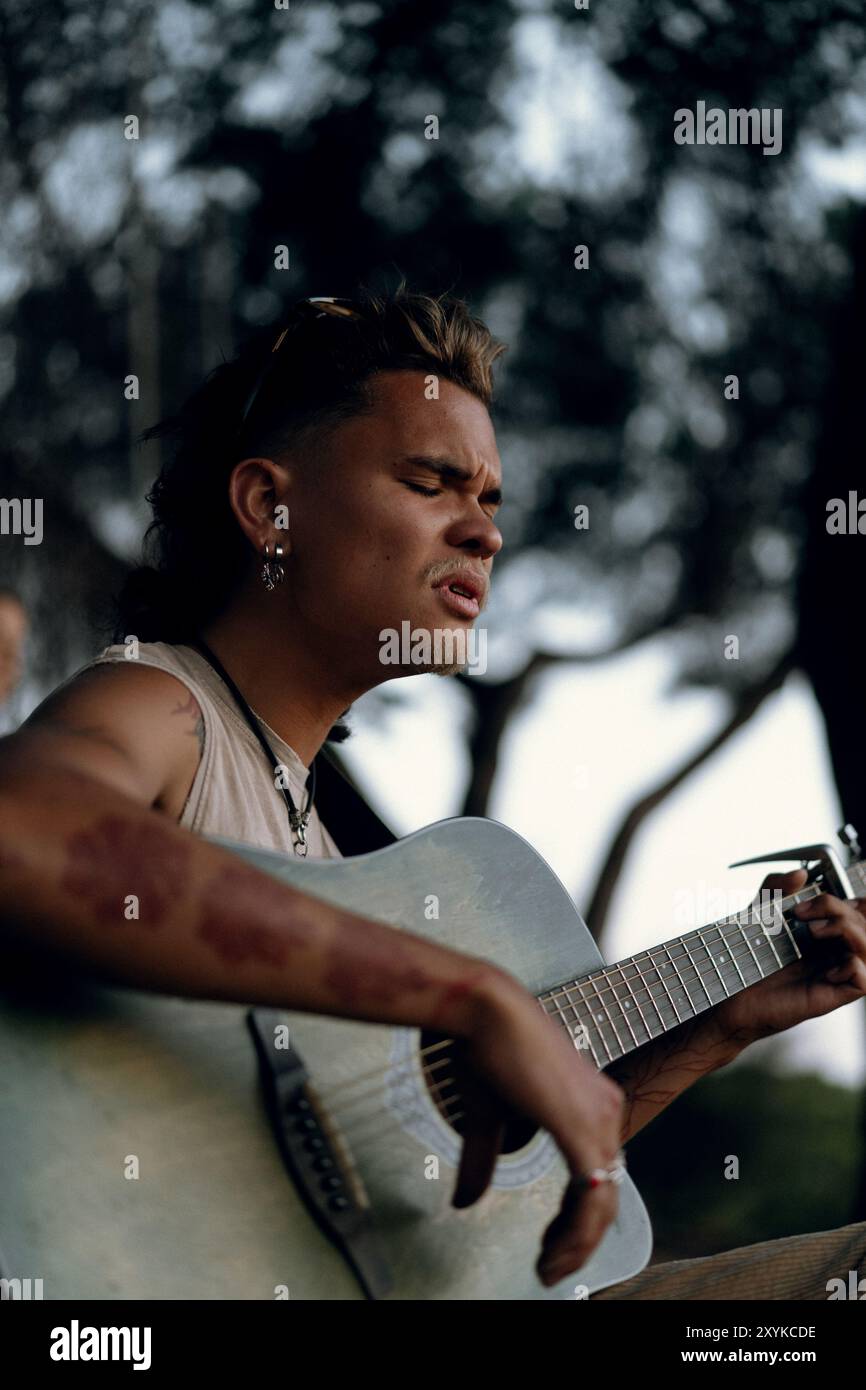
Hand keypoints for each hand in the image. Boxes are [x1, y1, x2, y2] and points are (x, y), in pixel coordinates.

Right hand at [452, 969, 624, 1287]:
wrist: (485, 1009)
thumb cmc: (486, 1046)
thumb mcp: (487, 1116)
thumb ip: (484, 1160)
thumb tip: (465, 1203)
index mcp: (589, 1103)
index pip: (597, 1174)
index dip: (576, 1217)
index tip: (551, 1244)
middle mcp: (605, 1110)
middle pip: (607, 1194)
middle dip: (580, 1240)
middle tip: (551, 1268)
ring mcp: (598, 1118)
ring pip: (604, 1203)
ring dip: (578, 1245)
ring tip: (550, 1269)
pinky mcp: (581, 1127)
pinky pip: (591, 1197)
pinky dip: (577, 1233)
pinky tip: (556, 1251)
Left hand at [710, 869, 865, 1046]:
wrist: (728, 988)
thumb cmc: (745, 956)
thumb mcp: (758, 912)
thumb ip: (776, 888)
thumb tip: (800, 874)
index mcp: (825, 931)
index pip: (859, 910)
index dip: (849, 899)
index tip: (814, 896)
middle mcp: (834, 950)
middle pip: (865, 922)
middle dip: (839, 908)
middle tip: (801, 913)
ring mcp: (835, 973)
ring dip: (848, 930)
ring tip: (813, 932)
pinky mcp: (831, 995)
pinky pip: (863, 979)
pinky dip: (850, 966)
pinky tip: (824, 969)